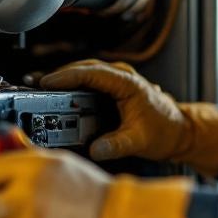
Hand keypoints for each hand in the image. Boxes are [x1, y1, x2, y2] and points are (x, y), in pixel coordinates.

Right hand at [40, 59, 217, 176]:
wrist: (181, 131)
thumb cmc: (165, 130)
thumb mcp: (140, 141)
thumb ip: (117, 145)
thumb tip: (95, 149)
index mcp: (128, 83)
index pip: (92, 73)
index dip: (67, 76)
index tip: (47, 82)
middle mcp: (122, 76)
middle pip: (84, 68)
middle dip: (59, 75)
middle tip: (36, 84)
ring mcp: (118, 81)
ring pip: (86, 73)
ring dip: (65, 79)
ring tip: (41, 87)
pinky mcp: (114, 89)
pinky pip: (90, 82)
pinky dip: (73, 86)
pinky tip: (59, 94)